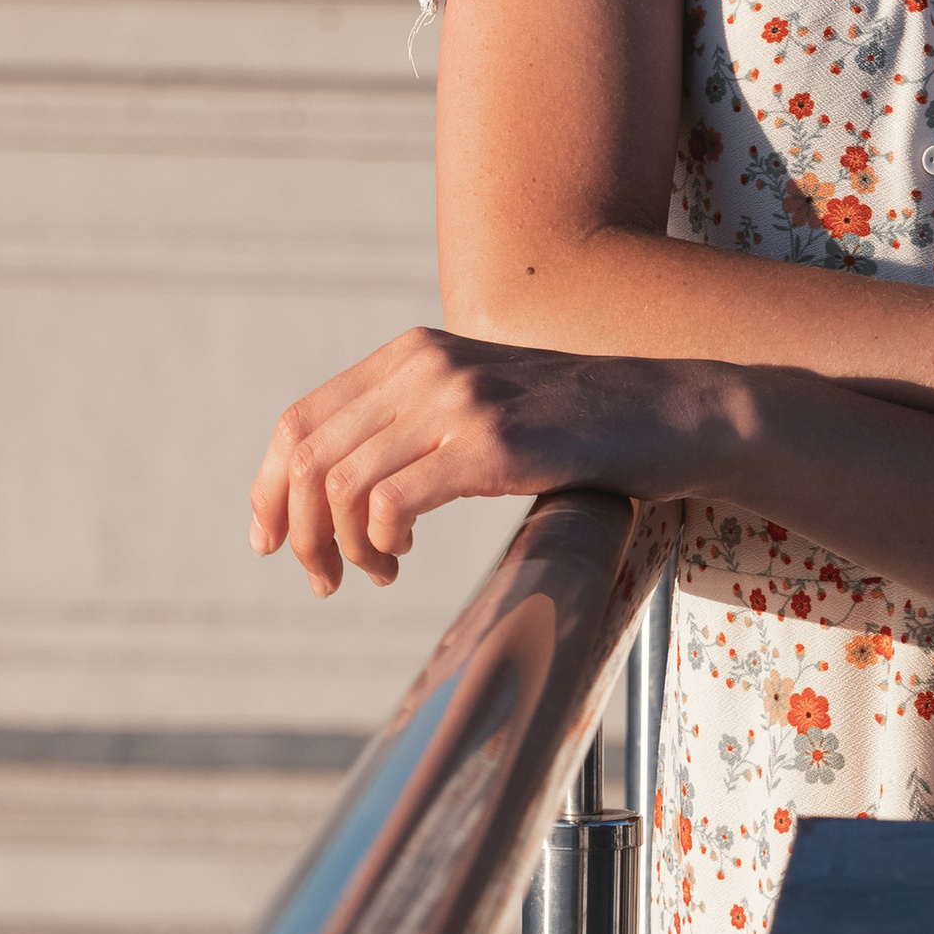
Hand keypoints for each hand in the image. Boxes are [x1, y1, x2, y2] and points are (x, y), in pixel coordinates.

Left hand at [250, 326, 714, 595]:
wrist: (665, 414)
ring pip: (339, 485)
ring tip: (375, 574)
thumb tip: (339, 492)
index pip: (300, 419)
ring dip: (340, 547)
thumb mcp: (480, 407)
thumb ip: (415, 424)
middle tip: (322, 580)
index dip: (268, 487)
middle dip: (297, 530)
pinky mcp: (490, 443)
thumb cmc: (576, 427)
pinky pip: (389, 502)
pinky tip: (402, 557)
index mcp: (412, 353)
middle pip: (306, 456)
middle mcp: (424, 365)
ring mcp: (457, 401)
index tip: (270, 542)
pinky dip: (379, 542)